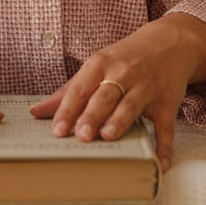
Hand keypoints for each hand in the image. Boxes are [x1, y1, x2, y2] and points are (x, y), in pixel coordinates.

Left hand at [29, 14, 205, 172]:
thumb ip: (68, 91)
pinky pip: (166, 125)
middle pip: (105, 96)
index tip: (57, 130)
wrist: (169, 42)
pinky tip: (160, 163)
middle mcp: (124, 73)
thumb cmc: (125, 58)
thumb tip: (36, 112)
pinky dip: (164, 145)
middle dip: (92, 115)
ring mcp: (147, 87)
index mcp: (101, 64)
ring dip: (120, 121)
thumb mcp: (96, 66)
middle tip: (81, 136)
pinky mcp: (168, 101)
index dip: (68, 109)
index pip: (81, 88)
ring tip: (107, 137)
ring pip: (131, 105)